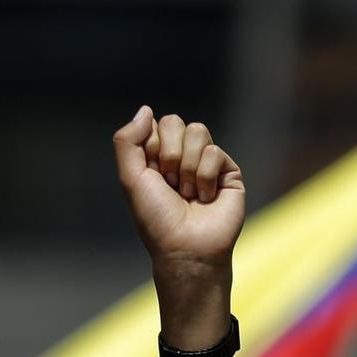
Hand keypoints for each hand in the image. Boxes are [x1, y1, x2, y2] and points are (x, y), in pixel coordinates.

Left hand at [113, 108, 245, 271]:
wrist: (185, 247)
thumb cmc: (156, 219)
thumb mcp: (130, 178)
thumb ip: (127, 140)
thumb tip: (146, 109)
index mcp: (157, 157)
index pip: (156, 125)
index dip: (152, 147)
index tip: (153, 175)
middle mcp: (182, 156)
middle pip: (176, 121)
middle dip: (169, 154)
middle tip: (170, 183)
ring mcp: (206, 163)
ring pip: (198, 131)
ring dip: (187, 167)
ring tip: (188, 193)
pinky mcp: (228, 172)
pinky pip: (215, 152)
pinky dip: (205, 177)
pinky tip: (206, 199)